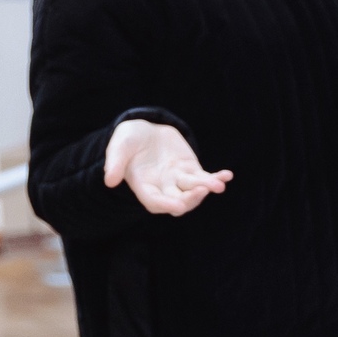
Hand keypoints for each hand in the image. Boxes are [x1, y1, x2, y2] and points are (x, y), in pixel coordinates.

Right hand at [103, 118, 230, 215]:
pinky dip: (217, 177)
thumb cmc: (128, 141)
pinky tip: (227, 175)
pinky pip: (206, 177)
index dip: (166, 204)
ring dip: (207, 188)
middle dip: (190, 199)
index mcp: (144, 186)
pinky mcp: (191, 170)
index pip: (155, 202)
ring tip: (219, 184)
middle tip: (200, 191)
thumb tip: (109, 181)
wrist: (144, 131)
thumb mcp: (119, 147)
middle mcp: (163, 187)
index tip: (177, 205)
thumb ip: (115, 163)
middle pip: (178, 201)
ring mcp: (179, 180)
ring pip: (194, 189)